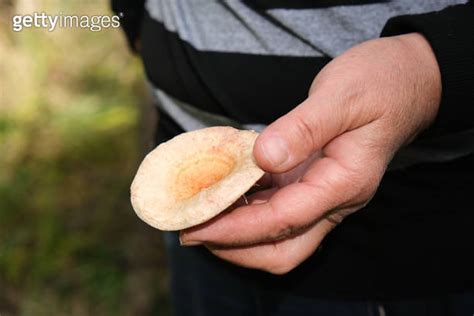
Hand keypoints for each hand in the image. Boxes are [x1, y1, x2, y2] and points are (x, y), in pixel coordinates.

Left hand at [180, 33, 441, 273]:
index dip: (237, 228)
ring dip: (237, 232)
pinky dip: (247, 209)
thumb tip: (263, 157)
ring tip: (198, 216)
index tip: (196, 223)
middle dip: (235, 247)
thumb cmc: (379, 84)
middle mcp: (334, 199)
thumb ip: (304, 128)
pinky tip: (223, 193)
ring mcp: (323, 194)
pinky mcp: (313, 183)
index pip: (284, 220)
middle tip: (192, 231)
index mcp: (345, 183)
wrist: (406, 80)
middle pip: (283, 249)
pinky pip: (277, 210)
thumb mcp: (342, 97)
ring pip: (278, 236)